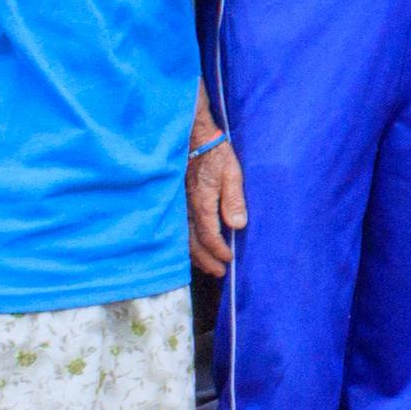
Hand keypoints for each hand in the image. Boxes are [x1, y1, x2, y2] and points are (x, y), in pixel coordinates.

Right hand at [187, 135, 245, 271]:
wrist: (189, 137)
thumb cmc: (214, 153)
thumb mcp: (231, 173)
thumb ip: (233, 200)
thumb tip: (237, 225)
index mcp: (202, 202)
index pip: (209, 235)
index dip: (218, 250)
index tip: (228, 259)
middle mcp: (185, 207)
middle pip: (193, 242)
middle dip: (206, 260)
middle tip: (219, 272)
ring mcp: (176, 205)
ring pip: (181, 238)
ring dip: (194, 255)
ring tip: (207, 267)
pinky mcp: (172, 202)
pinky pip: (175, 228)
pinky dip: (183, 243)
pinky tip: (191, 249)